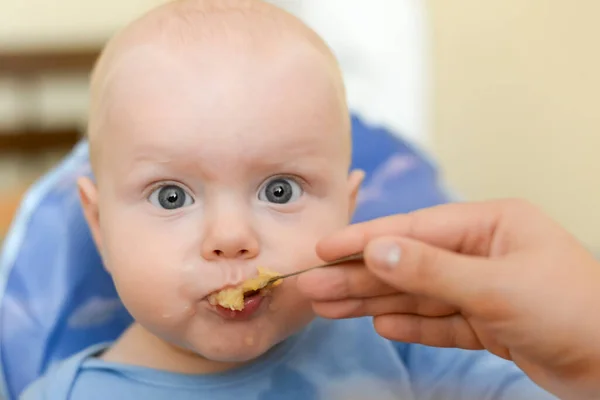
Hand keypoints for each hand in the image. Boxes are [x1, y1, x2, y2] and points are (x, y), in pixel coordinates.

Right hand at [297, 199, 599, 399]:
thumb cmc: (570, 311)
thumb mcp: (496, 286)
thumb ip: (431, 270)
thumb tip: (375, 250)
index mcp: (490, 225)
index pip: (414, 230)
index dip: (365, 241)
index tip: (323, 249)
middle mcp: (482, 251)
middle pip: (408, 263)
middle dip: (359, 276)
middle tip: (312, 287)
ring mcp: (484, 288)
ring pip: (418, 294)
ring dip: (374, 302)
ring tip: (328, 307)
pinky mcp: (488, 323)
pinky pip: (439, 321)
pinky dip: (411, 324)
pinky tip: (379, 323)